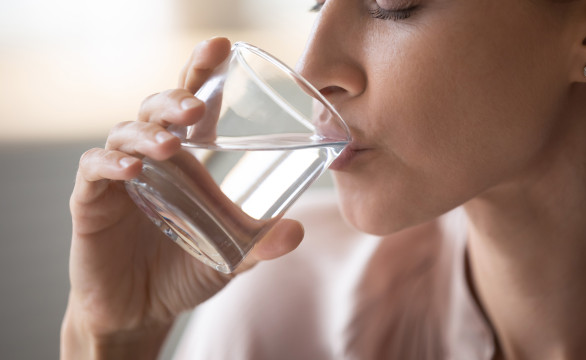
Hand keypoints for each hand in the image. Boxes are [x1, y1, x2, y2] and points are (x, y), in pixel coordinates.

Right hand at [61, 37, 303, 358]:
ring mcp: (121, 177)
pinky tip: (129, 169)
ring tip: (169, 145)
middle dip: (175, 98)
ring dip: (147, 132)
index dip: (202, 72)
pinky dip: (109, 164)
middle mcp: (154, 159)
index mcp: (189, 159)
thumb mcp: (232, 255)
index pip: (193, 105)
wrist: (143, 310)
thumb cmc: (186, 269)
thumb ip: (262, 244)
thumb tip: (297, 231)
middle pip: (157, 108)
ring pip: (125, 131)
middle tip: (195, 106)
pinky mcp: (92, 202)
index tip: (221, 46)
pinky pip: (93, 171)